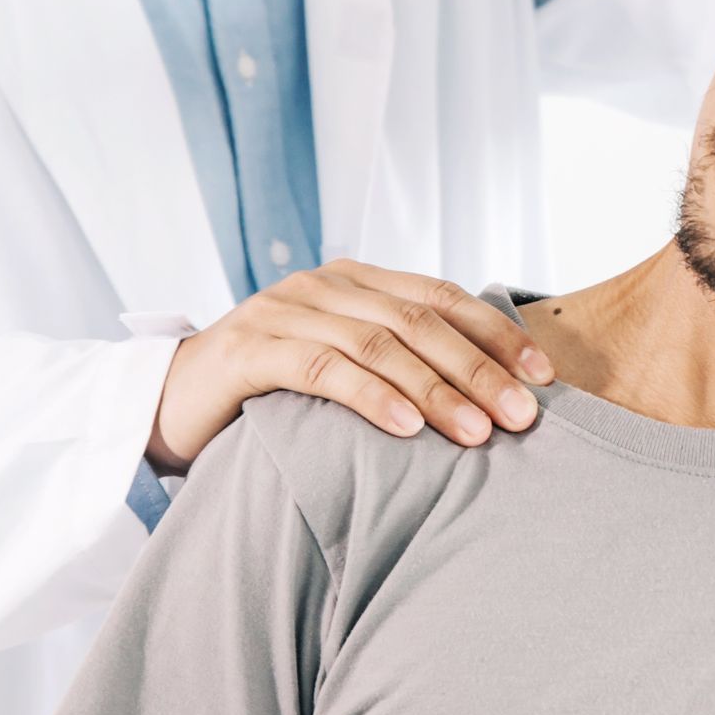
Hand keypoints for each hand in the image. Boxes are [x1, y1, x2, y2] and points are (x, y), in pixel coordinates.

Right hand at [144, 259, 551, 473]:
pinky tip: (409, 428)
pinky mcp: (249, 349)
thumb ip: (400, 364)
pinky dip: (373, 397)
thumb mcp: (345, 368)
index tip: (545, 378)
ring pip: (380, 344)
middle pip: (421, 321)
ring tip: (479, 433)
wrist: (169, 404)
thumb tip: (495, 398)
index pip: (443, 299)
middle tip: (524, 417)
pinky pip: (324, 370)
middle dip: (480, 370)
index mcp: (357, 280)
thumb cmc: (274, 396)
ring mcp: (284, 310)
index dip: (498, 335)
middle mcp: (324, 285)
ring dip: (438, 389)